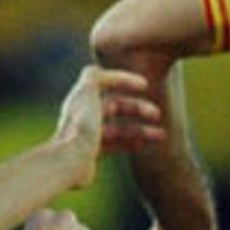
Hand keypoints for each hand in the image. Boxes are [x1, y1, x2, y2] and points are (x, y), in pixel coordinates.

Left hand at [53, 65, 164, 186]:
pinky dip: (131, 143)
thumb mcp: (88, 92)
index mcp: (82, 97)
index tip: (144, 85)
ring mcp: (88, 132)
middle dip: (138, 108)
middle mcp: (84, 113)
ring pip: (120, 127)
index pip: (105, 82)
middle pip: (116, 106)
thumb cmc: (82, 126)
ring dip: (141, 129)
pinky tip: (146, 145)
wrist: (69, 161)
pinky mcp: (91, 150)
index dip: (125, 80)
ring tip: (161, 135)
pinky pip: (116, 144)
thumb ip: (94, 75)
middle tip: (157, 114)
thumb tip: (97, 69)